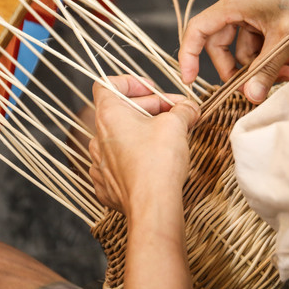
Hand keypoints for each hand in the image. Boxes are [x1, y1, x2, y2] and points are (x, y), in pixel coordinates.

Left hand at [89, 75, 199, 216]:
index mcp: (109, 115)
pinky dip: (137, 158)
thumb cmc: (159, 162)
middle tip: (178, 113)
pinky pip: (120, 164)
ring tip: (170, 138)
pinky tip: (156, 161)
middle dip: (152, 108)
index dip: (131, 82)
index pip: (107, 84)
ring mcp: (100, 163)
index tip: (152, 89)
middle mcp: (98, 137)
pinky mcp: (107, 184)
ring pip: (122, 138)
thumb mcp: (176, 124)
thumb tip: (189, 108)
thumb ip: (183, 110)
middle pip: (122, 111)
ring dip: (144, 133)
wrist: (152, 206)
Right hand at [179, 0, 288, 103]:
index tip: (190, 79)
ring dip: (264, 63)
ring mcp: (254, 8)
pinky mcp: (268, 13)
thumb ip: (266, 70)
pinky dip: (273, 52)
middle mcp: (240, 4)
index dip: (189, 55)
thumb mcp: (287, 39)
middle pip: (223, 45)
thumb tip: (251, 96)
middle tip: (256, 88)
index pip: (198, 29)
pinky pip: (261, 40)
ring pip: (246, 46)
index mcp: (235, 3)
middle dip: (240, 69)